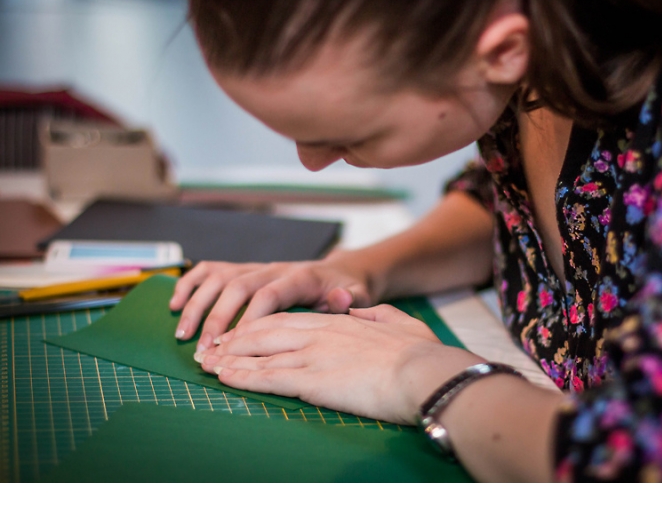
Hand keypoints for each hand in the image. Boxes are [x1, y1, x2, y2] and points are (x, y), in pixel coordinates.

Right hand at [170, 252, 375, 352]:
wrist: (341, 272)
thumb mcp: (360, 295)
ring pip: (219, 278)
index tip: (234, 345)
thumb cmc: (348, 290)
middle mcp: (274, 268)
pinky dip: (189, 284)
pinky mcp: (244, 270)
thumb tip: (340, 298)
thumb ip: (351, 299)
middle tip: (203, 349)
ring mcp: (256, 267)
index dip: (250, 318)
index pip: (270, 294)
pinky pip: (210, 270)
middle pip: (238, 286)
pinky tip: (174, 304)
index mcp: (300, 278)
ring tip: (183, 335)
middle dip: (217, 318)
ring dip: (197, 304)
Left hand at [196, 303, 480, 423]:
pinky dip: (242, 376)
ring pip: (260, 352)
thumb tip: (360, 310)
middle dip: (235, 339)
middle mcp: (320, 332)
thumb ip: (376, 314)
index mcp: (339, 321)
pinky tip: (224, 378)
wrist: (425, 371)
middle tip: (213, 347)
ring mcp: (313, 354)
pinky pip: (267, 376)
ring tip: (208, 364)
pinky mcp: (311, 379)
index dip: (261, 325)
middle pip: (266, 331)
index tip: (243, 333)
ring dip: (230, 359)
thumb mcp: (400, 323)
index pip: (288, 319)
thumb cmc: (420, 353)